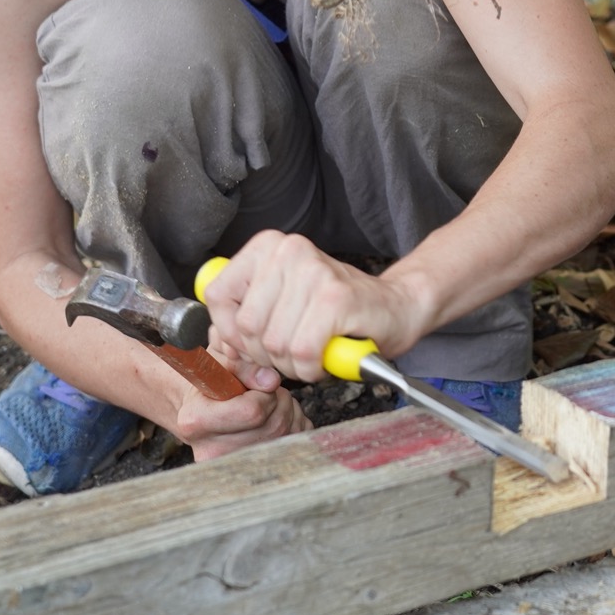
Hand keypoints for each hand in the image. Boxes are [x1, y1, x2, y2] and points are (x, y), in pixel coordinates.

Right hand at [174, 377, 309, 461]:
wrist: (201, 411)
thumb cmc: (212, 384)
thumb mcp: (222, 364)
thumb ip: (246, 369)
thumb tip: (271, 381)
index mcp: (196, 421)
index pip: (252, 411)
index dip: (263, 394)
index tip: (256, 387)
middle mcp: (212, 451)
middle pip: (273, 425)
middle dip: (279, 401)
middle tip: (265, 392)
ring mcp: (233, 466)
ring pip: (286, 436)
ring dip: (288, 412)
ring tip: (268, 404)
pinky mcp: (252, 472)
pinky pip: (293, 445)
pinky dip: (294, 426)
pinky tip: (275, 418)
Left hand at [200, 231, 436, 382]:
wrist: (397, 307)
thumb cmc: (337, 313)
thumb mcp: (280, 311)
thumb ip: (244, 331)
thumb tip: (222, 357)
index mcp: (267, 247)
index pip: (217, 296)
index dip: (229, 333)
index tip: (253, 344)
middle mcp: (288, 251)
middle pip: (245, 327)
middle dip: (266, 355)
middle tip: (294, 350)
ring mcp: (313, 272)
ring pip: (273, 344)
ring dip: (293, 364)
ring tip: (314, 351)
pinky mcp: (336, 298)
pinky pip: (302, 352)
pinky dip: (312, 367)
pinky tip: (326, 357)